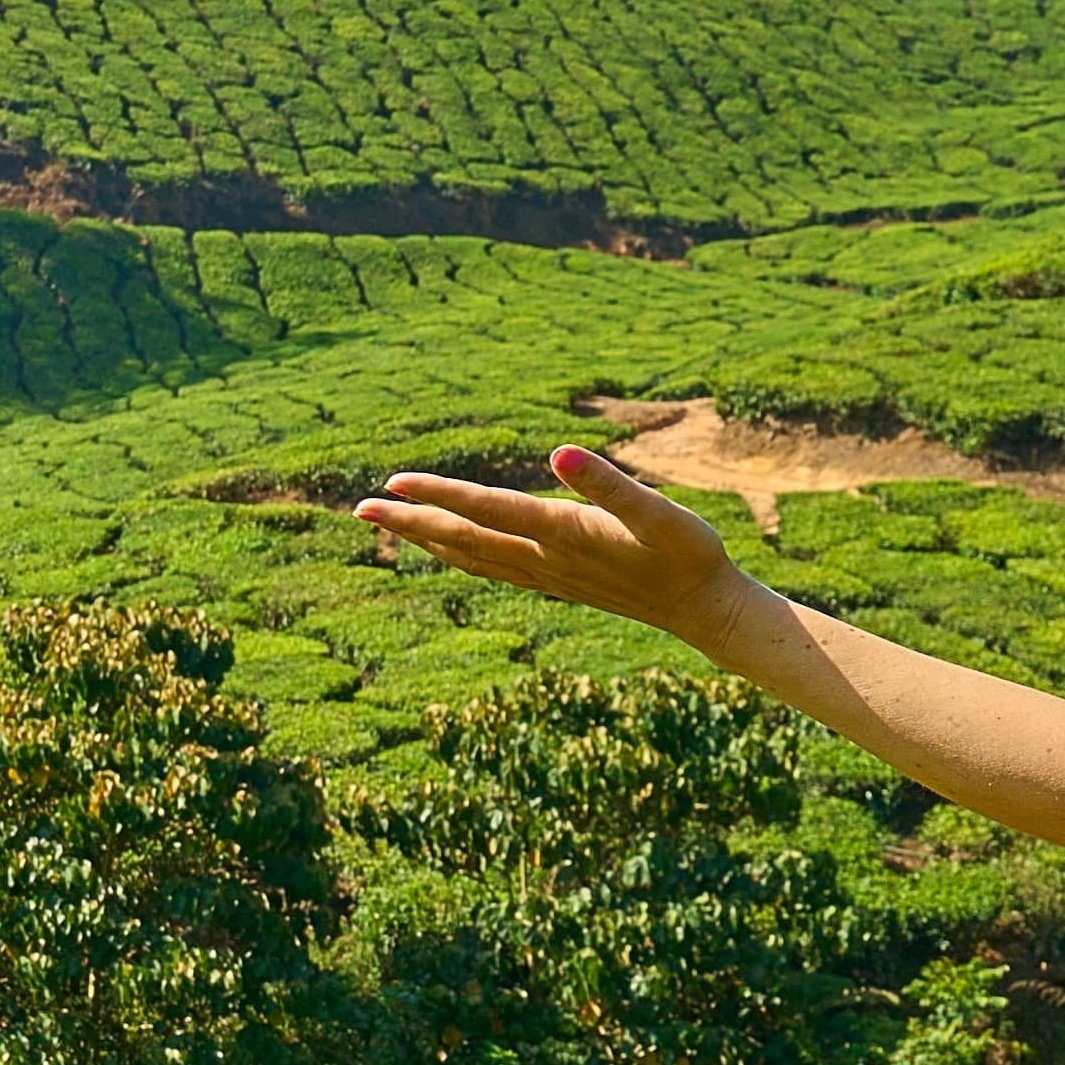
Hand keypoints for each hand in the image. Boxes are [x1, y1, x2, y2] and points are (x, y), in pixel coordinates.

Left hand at [353, 444, 774, 647]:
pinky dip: (457, 553)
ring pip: (471, 556)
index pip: (486, 509)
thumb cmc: (689, 555)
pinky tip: (447, 547)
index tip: (393, 481)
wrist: (704, 610)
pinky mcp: (556, 581)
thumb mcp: (658, 513)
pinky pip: (491, 566)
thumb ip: (608, 483)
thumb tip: (559, 454)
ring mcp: (547, 574)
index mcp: (563, 533)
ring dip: (426, 538)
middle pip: (463, 538)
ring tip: (387, 522)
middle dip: (411, 521)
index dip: (439, 493)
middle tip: (360, 506)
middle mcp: (545, 558)